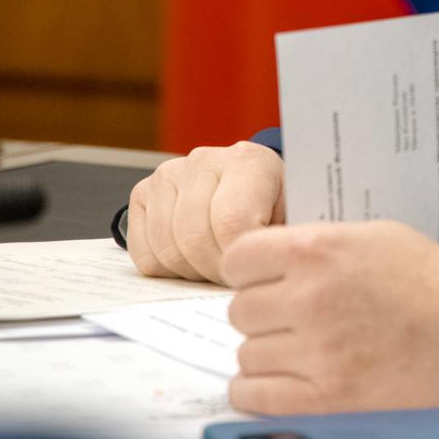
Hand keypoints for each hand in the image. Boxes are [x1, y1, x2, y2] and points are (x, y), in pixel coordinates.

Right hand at [126, 140, 284, 283]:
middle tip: (234, 277)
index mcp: (248, 161)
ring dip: (193, 273)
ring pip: (168, 250)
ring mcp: (169, 175)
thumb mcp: (295, 217)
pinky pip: (145, 255)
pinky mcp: (143, 194)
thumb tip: (269, 272)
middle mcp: (204, 161)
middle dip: (215, 271)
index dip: (239, 259)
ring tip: (217, 266)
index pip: (231, 222)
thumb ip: (282, 241)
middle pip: (195, 238)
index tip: (253, 271)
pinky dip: (168, 271)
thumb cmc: (276, 205)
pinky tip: (193, 260)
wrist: (256, 185)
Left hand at [223, 221, 438, 413]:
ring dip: (267, 353)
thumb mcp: (368, 236)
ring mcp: (316, 352)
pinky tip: (286, 379)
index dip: (248, 271)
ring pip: (246, 354)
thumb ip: (314, 246)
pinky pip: (255, 394)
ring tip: (301, 348)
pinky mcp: (324, 398)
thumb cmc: (424, 280)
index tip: (261, 280)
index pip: (239, 259)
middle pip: (240, 310)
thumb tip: (265, 262)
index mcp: (318, 250)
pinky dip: (261, 389)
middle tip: (291, 317)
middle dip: (262, 314)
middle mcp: (310, 298)